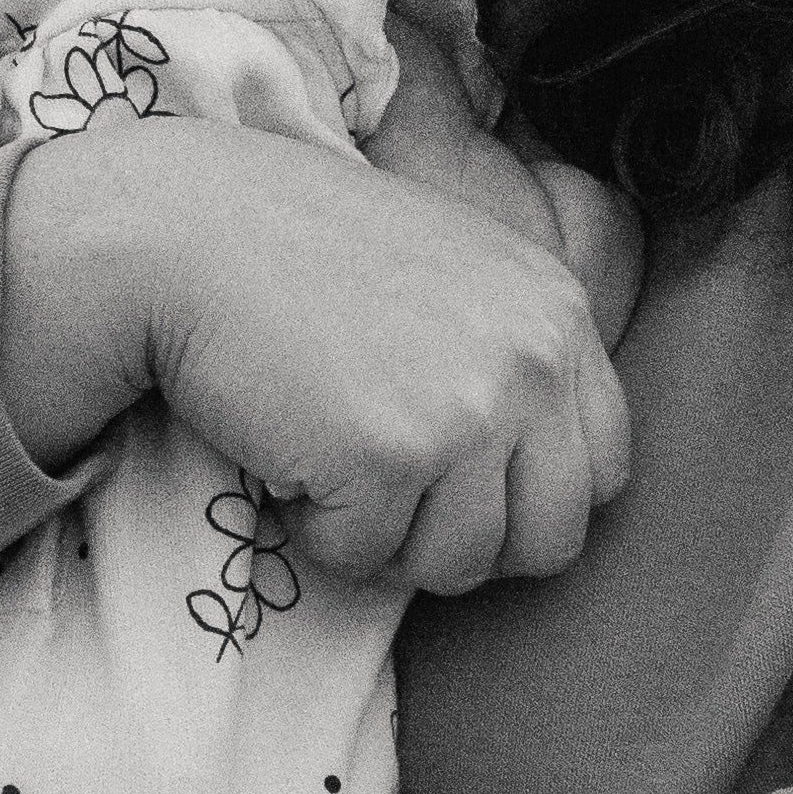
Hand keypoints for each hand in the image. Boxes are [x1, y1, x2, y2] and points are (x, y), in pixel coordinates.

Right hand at [8, 119, 631, 594]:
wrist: (187, 228)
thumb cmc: (305, 254)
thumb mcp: (455, 273)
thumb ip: (517, 353)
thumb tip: (549, 472)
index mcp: (559, 312)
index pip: (604, 471)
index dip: (528, 498)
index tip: (458, 481)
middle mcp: (534, 361)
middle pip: (551, 540)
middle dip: (470, 543)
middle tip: (394, 495)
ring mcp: (469, 410)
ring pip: (459, 565)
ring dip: (386, 537)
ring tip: (332, 456)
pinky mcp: (389, 457)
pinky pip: (365, 558)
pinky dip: (315, 528)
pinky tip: (288, 451)